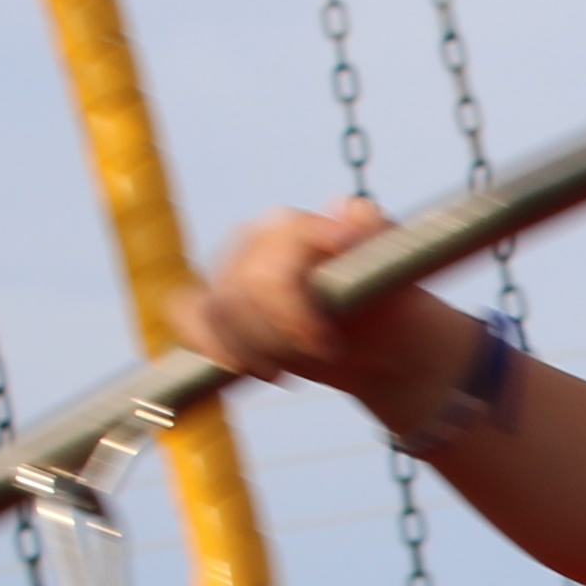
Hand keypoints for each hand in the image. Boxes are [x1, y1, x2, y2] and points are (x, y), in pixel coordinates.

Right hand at [172, 200, 438, 412]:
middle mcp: (258, 240)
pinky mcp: (214, 302)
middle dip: (276, 336)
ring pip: (216, 310)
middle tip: (316, 359)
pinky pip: (187, 312)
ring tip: (286, 371)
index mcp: (298, 228)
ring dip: (250, 349)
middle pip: (243, 290)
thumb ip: (379, 236)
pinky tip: (234, 367)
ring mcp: (231, 269)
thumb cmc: (390, 304)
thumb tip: (354, 214)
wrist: (377, 340)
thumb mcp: (398, 271)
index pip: (277, 258)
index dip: (292, 309)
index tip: (323, 345)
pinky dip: (203, 340)